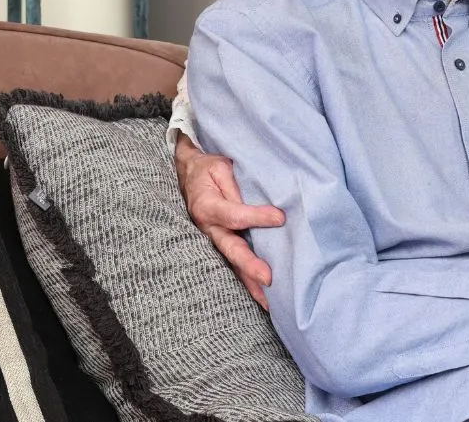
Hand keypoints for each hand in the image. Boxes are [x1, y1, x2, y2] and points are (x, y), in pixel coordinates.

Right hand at [174, 135, 284, 309]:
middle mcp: (207, 228)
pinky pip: (231, 263)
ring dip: (249, 282)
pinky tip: (261, 293)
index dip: (256, 217)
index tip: (280, 217)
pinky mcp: (218, 243)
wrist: (188, 172)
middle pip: (230, 249)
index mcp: (207, 206)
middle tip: (269, 279)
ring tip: (268, 301)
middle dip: (249, 266)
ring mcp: (211, 238)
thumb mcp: (221, 168)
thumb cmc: (208, 169)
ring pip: (231, 263)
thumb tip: (258, 201)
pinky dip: (245, 279)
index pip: (234, 215)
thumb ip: (235, 185)